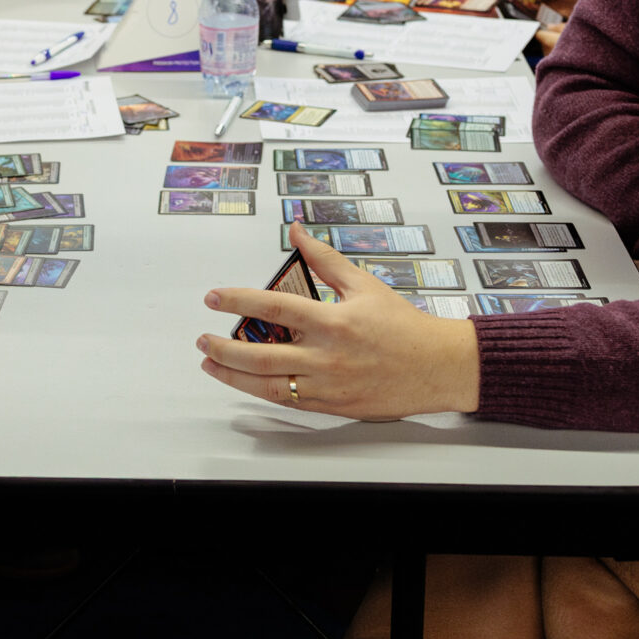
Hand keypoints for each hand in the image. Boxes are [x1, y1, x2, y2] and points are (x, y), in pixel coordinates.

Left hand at [197, 228, 481, 418]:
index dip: (238, 301)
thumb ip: (324, 260)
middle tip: (202, 339)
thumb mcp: (364, 284)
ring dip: (233, 375)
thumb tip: (297, 231)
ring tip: (211, 364)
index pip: (273, 309)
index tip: (213, 297)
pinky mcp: (332, 406)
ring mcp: (327, 386)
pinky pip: (287, 401)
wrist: (436, 367)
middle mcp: (326, 357)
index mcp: (333, 322)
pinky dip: (261, 392)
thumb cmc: (403, 326)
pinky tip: (245, 382)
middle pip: (260, 355)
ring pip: (268, 385)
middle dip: (223, 348)